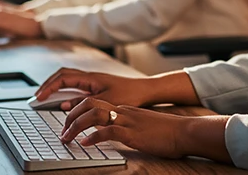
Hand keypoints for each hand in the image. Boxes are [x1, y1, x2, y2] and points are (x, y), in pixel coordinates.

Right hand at [35, 68, 154, 109]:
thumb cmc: (130, 94)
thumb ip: (84, 104)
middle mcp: (90, 76)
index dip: (49, 87)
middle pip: (62, 75)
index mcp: (90, 77)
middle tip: (37, 97)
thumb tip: (64, 105)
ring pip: (68, 79)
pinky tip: (64, 101)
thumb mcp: (106, 103)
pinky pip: (75, 86)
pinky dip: (65, 91)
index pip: (63, 78)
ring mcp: (92, 80)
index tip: (39, 97)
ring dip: (55, 87)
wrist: (146, 91)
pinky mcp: (96, 86)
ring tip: (45, 98)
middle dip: (48, 84)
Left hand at [59, 98, 229, 161]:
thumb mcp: (144, 126)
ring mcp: (127, 121)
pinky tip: (84, 144)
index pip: (96, 103)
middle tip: (62, 131)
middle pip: (90, 104)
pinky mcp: (132, 133)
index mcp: (125, 109)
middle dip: (71, 116)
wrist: (185, 131)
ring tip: (67, 137)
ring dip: (76, 126)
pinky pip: (107, 131)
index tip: (68, 121)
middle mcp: (123, 111)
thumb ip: (130, 127)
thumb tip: (118, 134)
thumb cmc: (168, 132)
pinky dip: (92, 137)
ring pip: (94, 116)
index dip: (79, 110)